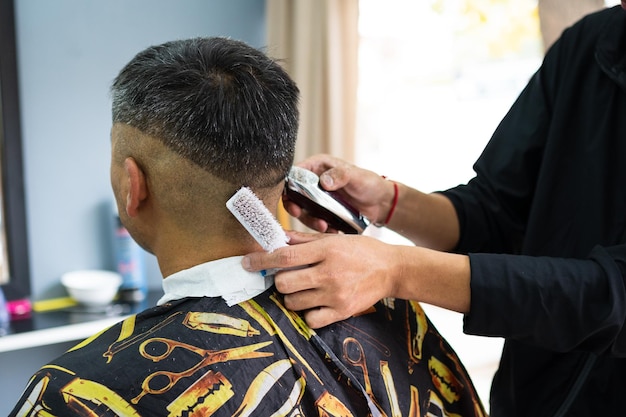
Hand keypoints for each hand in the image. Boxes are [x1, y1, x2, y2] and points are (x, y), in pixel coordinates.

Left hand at [242, 230, 398, 327]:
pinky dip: (308, 313)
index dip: (262, 260)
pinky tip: (315, 303)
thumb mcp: (334, 239)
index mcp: (326, 250)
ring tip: (304, 289)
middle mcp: (329, 273)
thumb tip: (277, 239)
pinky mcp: (342, 311)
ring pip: (294, 303)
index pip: (285, 257)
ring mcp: (335, 295)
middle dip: (280, 281)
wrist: (391, 270)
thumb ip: (304, 240)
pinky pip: (311, 320)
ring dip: (292, 297)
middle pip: (285, 283)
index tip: (247, 263)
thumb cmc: (361, 251)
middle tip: (287, 277)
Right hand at [283, 154, 394, 231]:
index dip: (288, 186)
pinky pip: (315, 221)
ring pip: (303, 211)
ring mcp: (317, 199)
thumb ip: (341, 175)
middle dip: (295, 207)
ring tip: (323, 226)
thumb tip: (324, 181)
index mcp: (318, 167)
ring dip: (309, 220)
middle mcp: (314, 182)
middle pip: (293, 195)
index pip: (294, 173)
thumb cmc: (369, 182)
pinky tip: (331, 230)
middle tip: (299, 214)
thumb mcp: (356, 176)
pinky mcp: (323, 213)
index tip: (291, 199)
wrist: (380, 203)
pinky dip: (320, 228)